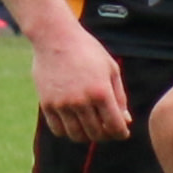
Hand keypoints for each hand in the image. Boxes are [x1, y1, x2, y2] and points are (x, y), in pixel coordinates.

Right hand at [31, 19, 130, 144]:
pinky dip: (68, 131)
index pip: (114, 126)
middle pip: (96, 134)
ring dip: (87, 136)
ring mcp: (62, 104)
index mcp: (101, 92)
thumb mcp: (110, 69)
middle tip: (108, 130)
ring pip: (77, 135)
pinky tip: (74, 123)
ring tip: (92, 128)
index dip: (121, 133)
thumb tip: (125, 121)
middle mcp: (81, 101)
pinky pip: (58, 130)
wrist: (55, 37)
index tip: (122, 133)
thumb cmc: (88, 51)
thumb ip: (119, 97)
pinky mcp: (47, 104)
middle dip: (106, 135)